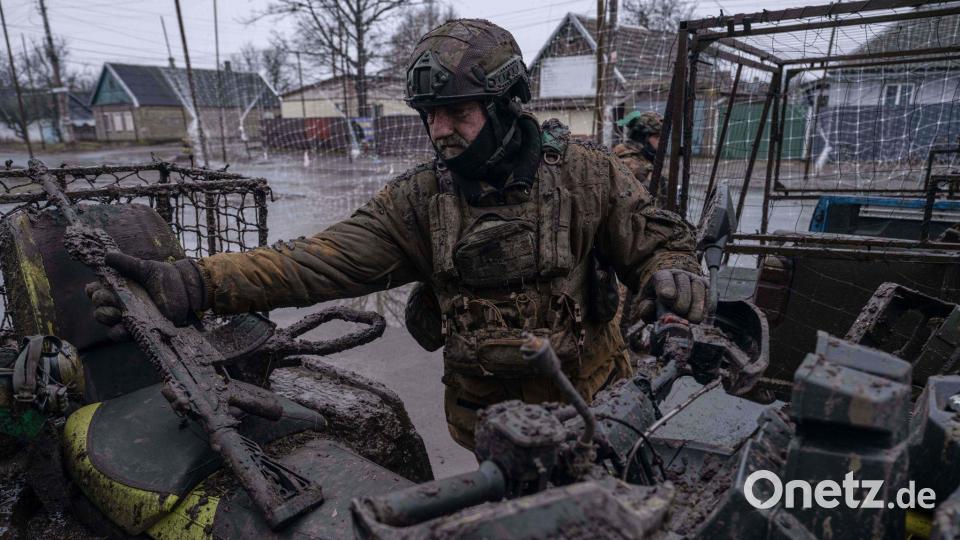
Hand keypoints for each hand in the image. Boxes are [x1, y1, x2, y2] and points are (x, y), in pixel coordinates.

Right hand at [86, 253, 206, 339]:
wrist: (187, 290)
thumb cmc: (166, 277)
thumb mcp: (146, 268)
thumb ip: (127, 264)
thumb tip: (107, 256)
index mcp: (119, 288)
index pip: (97, 291)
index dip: (92, 291)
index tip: (93, 287)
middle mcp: (121, 304)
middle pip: (100, 307)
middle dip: (100, 302)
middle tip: (109, 297)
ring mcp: (130, 317)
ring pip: (109, 322)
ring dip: (106, 317)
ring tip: (114, 311)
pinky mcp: (141, 328)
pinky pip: (124, 334)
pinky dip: (119, 332)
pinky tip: (120, 328)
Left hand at [632, 269, 707, 323]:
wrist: (670, 290)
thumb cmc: (657, 299)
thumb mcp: (646, 303)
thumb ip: (645, 307)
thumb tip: (650, 308)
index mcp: (661, 276)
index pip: (664, 279)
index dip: (666, 287)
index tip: (667, 297)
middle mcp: (679, 275)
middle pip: (683, 285)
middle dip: (681, 303)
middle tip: (679, 314)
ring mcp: (694, 279)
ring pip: (699, 289)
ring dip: (696, 307)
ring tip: (690, 319)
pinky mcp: (707, 287)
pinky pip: (711, 296)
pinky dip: (707, 308)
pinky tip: (702, 316)